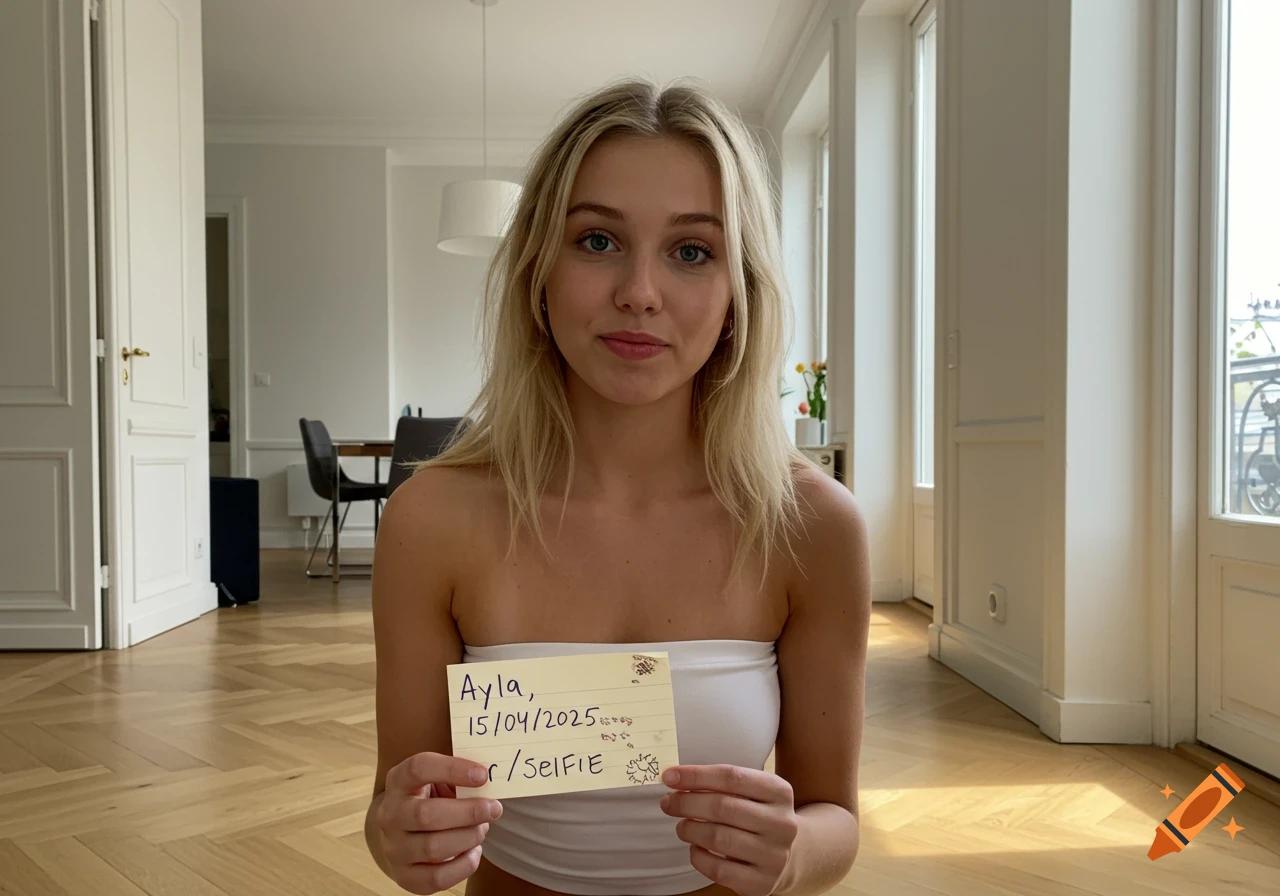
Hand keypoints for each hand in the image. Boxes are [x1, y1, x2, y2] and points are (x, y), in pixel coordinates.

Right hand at [375, 752, 502, 893]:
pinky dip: (464, 865)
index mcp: (398, 781)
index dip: (452, 769)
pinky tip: (473, 851)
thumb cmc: (431, 798)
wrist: (404, 831)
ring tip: (482, 829)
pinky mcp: (404, 876)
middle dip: (468, 813)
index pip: (419, 768)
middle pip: (426, 815)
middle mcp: (390, 814)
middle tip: (494, 809)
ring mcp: (394, 848)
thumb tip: (491, 782)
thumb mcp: (439, 780)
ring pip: (433, 848)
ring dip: (468, 838)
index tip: (483, 775)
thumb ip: (460, 778)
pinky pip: (437, 878)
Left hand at [660, 764, 798, 895]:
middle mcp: (782, 823)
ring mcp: (774, 855)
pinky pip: (719, 870)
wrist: (787, 855)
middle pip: (723, 807)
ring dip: (690, 830)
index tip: (670, 777)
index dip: (696, 775)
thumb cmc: (757, 816)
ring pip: (719, 838)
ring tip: (682, 826)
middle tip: (668, 803)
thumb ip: (719, 784)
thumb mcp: (751, 793)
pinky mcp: (762, 882)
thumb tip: (675, 779)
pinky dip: (698, 857)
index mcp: (779, 791)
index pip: (732, 776)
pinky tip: (695, 848)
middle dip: (687, 803)